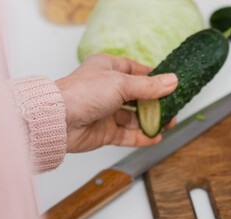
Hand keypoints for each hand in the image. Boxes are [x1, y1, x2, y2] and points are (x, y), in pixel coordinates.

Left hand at [56, 54, 176, 152]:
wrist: (57, 120)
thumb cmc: (82, 93)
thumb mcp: (122, 83)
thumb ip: (149, 86)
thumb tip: (172, 81)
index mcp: (107, 69)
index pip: (135, 70)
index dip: (153, 77)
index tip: (170, 83)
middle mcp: (106, 89)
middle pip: (137, 96)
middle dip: (156, 103)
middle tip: (172, 108)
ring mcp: (105, 111)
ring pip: (133, 117)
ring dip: (151, 121)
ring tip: (168, 124)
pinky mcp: (103, 131)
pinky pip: (126, 135)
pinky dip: (141, 136)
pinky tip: (155, 137)